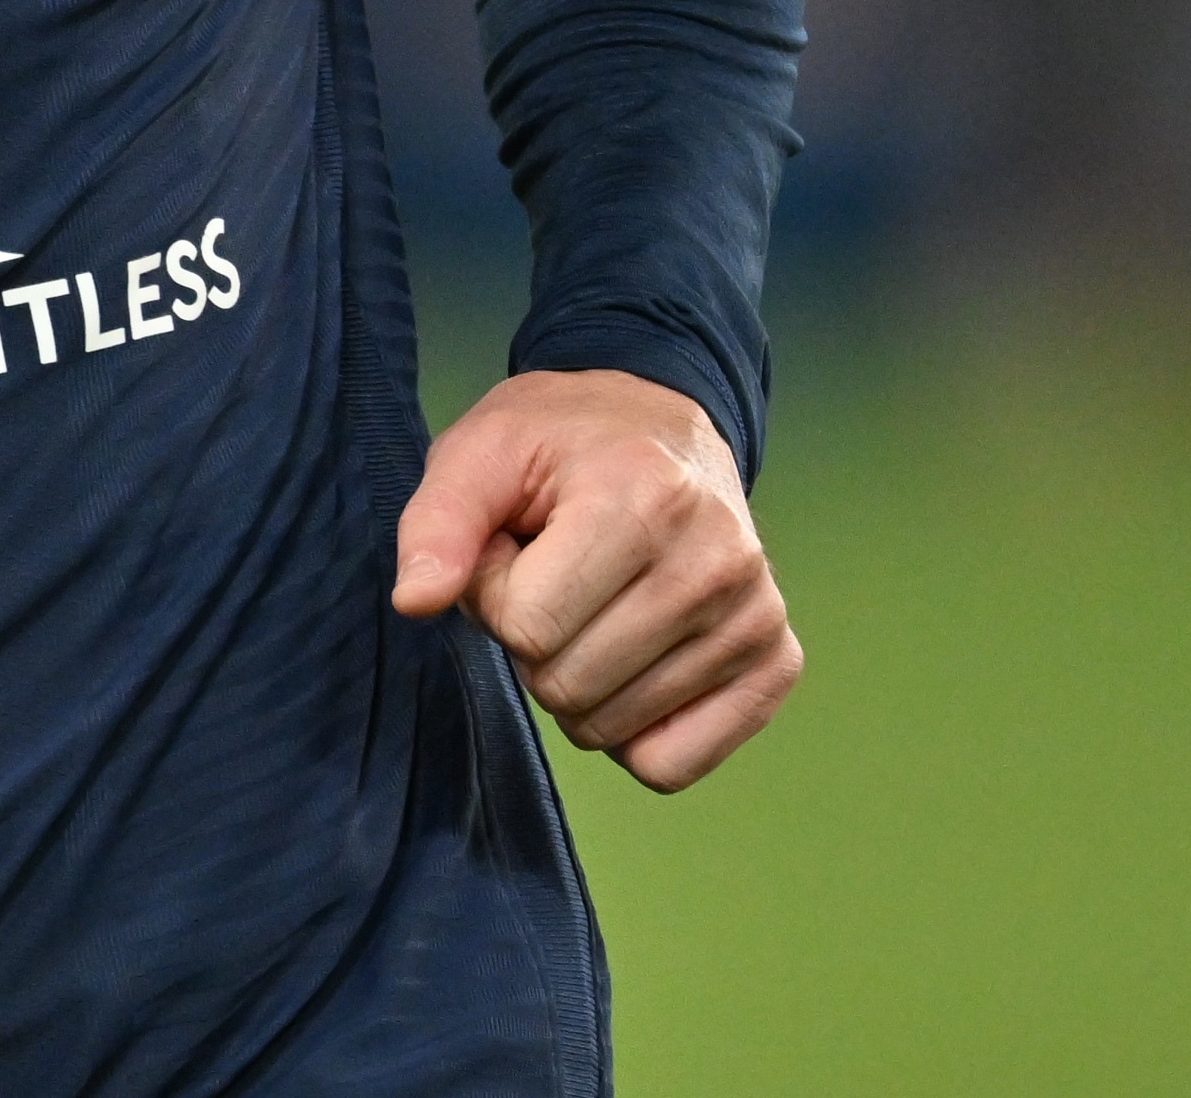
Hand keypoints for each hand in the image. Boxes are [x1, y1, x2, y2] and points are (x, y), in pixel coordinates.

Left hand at [390, 368, 800, 790]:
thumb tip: (414, 602)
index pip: (527, 625)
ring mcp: (755, 617)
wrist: (663, 424)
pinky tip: (632, 655)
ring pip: (612, 731)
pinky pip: (671, 766)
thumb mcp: (481, 450)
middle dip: (533, 641)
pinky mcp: (776, 664)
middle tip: (553, 576)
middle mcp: (716, 561)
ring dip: (577, 680)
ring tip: (593, 599)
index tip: (515, 547)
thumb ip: (436, 524)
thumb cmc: (561, 442)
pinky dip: (631, 730)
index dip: (496, 594)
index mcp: (644, 495)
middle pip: (567, 685)